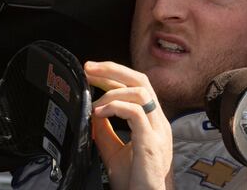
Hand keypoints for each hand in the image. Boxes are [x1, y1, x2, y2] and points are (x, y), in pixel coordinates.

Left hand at [85, 61, 173, 189]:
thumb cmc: (134, 181)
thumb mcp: (114, 151)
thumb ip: (105, 131)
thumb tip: (93, 112)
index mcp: (152, 121)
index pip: (136, 86)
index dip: (114, 75)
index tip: (92, 72)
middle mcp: (158, 121)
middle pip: (142, 80)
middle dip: (113, 70)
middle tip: (89, 68)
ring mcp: (157, 130)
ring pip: (141, 91)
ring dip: (112, 91)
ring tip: (94, 104)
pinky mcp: (151, 142)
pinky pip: (136, 112)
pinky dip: (115, 106)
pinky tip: (99, 113)